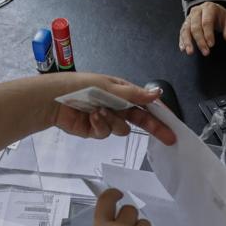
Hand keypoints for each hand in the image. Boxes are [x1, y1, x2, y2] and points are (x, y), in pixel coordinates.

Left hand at [49, 74, 176, 145]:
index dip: (160, 113)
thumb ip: (133, 94)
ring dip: (112, 121)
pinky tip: (90, 117)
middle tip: (169, 139)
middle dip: (154, 128)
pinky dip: (99, 125)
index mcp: (122, 91)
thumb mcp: (108, 87)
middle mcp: (117, 105)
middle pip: (141, 120)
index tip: (173, 123)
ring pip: (122, 129)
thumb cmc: (80, 86)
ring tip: (98, 111)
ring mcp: (106, 118)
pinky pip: (105, 133)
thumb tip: (157, 93)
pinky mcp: (95, 130)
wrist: (53, 100)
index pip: (146, 103)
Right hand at [179, 1, 225, 56]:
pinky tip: (183, 49)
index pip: (207, 22)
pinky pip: (182, 32)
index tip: (211, 45)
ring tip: (190, 52)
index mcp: (209, 8)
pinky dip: (182, 41)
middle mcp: (197, 11)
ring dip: (188, 42)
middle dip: (200, 41)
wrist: (212, 11)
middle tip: (205, 52)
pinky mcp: (185, 24)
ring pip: (186, 30)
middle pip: (195, 27)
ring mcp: (189, 17)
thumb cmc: (221, 17)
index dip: (208, 34)